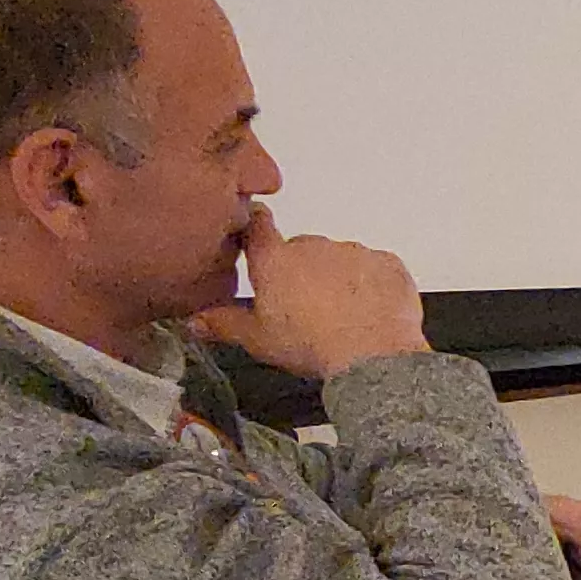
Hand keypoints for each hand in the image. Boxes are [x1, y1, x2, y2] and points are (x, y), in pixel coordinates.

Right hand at [186, 206, 428, 378]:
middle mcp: (313, 247)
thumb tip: (193, 321)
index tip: (255, 226)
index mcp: (276, 261)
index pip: (258, 226)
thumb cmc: (312, 345)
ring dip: (339, 278)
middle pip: (302, 250)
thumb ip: (223, 324)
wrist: (370, 354)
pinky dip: (371, 285)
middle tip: (305, 307)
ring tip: (341, 316)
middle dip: (303, 272)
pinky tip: (368, 312)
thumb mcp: (258, 340)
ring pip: (340, 259)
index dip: (255, 225)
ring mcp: (353, 252)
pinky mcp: (386, 262)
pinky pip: (375, 268)